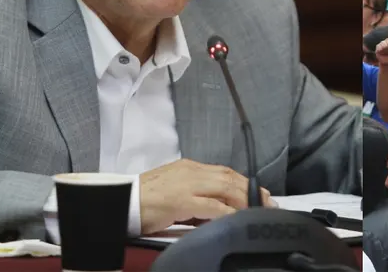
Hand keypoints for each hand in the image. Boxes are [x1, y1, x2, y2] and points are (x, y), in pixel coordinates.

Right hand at [139, 160, 275, 233]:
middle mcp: (191, 172)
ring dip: (246, 200)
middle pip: (230, 178)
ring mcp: (187, 185)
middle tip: (268, 202)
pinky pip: (213, 207)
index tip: (258, 192)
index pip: (224, 172)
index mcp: (189, 168)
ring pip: (226, 188)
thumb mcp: (174, 192)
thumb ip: (195, 197)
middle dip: (252, 190)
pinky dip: (229, 213)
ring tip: (259, 210)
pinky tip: (238, 219)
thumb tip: (216, 210)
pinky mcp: (181, 200)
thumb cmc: (142, 200)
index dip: (244, 182)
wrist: (119, 202)